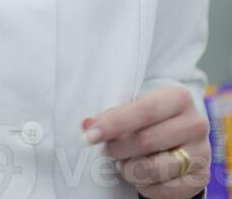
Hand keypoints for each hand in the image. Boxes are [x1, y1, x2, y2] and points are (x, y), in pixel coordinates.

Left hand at [81, 85, 209, 197]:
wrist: (182, 140)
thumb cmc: (151, 120)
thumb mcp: (135, 110)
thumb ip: (112, 116)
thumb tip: (87, 124)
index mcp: (179, 97)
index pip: (143, 111)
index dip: (114, 124)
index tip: (89, 135)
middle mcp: (195, 123)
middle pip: (146, 141)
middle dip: (118, 149)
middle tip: (107, 151)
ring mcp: (201, 152)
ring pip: (153, 169)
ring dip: (129, 169)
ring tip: (124, 163)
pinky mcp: (201, 178)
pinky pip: (164, 190)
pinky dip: (144, 186)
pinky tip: (141, 175)